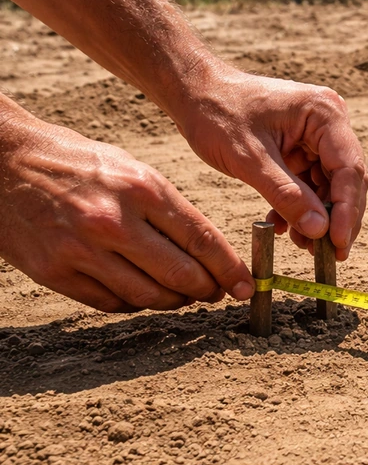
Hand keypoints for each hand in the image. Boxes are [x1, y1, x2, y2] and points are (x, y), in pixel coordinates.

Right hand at [0, 109, 252, 312]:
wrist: (2, 161)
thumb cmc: (77, 162)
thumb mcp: (131, 169)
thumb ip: (168, 209)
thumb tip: (207, 252)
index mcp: (141, 189)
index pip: (202, 240)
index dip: (231, 270)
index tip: (247, 286)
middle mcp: (114, 222)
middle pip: (182, 276)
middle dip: (207, 291)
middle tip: (215, 294)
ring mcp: (82, 251)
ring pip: (149, 297)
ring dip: (174, 302)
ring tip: (181, 294)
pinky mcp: (54, 272)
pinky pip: (111, 304)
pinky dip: (134, 303)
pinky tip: (141, 292)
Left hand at [175, 67, 367, 259]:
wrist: (193, 93)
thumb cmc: (217, 114)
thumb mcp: (249, 159)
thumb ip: (286, 194)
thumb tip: (320, 230)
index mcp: (325, 114)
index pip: (349, 169)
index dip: (347, 210)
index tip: (337, 244)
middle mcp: (330, 123)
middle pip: (347, 181)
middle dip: (338, 219)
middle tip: (331, 256)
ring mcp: (317, 137)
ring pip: (331, 188)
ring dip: (318, 218)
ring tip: (302, 245)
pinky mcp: (303, 149)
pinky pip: (311, 186)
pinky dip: (300, 208)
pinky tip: (285, 228)